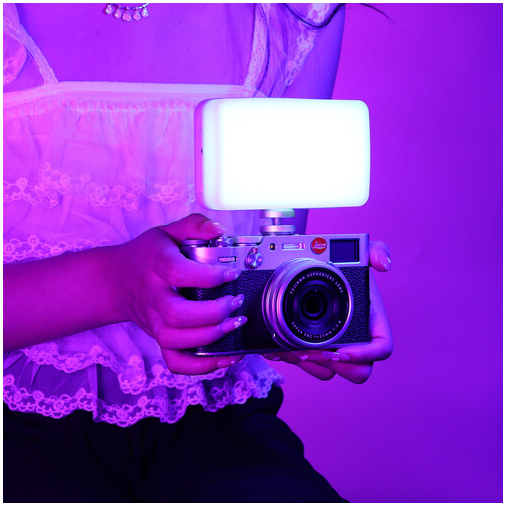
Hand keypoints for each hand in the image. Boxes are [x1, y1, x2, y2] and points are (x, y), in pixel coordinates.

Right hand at [113, 213, 245, 374]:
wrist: (115, 281)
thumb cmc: (146, 256)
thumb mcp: (167, 232)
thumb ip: (194, 225)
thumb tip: (220, 230)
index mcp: (157, 267)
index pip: (180, 273)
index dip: (209, 276)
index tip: (231, 273)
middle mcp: (154, 298)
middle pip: (179, 314)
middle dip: (213, 312)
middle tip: (235, 302)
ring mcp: (154, 322)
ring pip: (177, 341)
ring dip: (210, 338)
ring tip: (233, 324)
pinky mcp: (158, 338)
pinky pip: (175, 362)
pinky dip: (200, 367)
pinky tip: (224, 357)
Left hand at [262, 240, 392, 382]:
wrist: (312, 266)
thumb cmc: (340, 264)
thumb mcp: (359, 252)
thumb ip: (376, 250)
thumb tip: (384, 264)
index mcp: (372, 322)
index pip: (381, 348)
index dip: (366, 355)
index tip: (342, 351)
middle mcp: (357, 340)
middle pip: (356, 370)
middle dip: (334, 365)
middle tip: (311, 352)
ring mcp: (335, 346)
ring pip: (329, 371)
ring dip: (311, 366)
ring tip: (292, 351)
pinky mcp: (313, 348)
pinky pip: (308, 365)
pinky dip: (294, 361)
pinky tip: (280, 350)